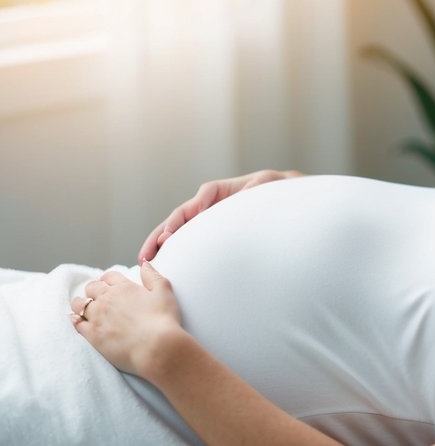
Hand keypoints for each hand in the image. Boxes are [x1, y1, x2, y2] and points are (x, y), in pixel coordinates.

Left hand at [70, 261, 185, 379]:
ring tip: (84, 307)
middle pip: (92, 288)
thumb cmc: (163, 320)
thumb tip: (145, 263)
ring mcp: (97, 317)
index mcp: (124, 288)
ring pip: (80, 304)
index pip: (109, 277)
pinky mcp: (92, 335)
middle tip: (97, 295)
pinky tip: (77, 320)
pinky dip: (75, 320)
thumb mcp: (164, 292)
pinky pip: (77, 323)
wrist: (156, 347)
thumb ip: (153, 276)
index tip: (109, 284)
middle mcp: (107, 299)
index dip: (109, 280)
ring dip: (81, 303)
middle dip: (94, 290)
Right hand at [138, 169, 302, 261]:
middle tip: (145, 255)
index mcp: (214, 191)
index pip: (190, 207)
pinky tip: (164, 263)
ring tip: (145, 261)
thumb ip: (255, 186)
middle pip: (176, 219)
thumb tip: (244, 194)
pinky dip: (174, 248)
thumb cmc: (271, 185)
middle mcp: (205, 203)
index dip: (177, 222)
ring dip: (159, 245)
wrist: (279, 191)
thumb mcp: (266, 181)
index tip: (168, 238)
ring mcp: (205, 216)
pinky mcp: (209, 229)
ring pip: (176, 230)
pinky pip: (188, 238)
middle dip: (158, 236)